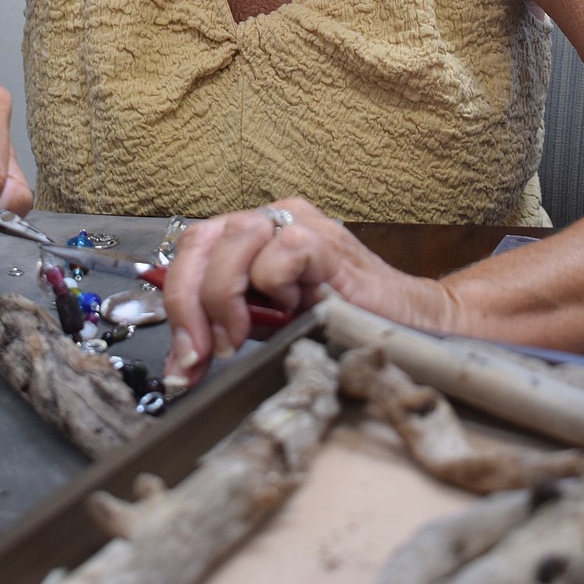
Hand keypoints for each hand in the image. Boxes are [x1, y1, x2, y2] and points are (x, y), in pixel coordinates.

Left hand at [162, 198, 437, 387]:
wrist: (407, 326)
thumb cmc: (340, 324)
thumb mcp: (268, 324)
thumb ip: (224, 327)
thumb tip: (180, 366)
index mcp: (250, 233)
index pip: (192, 250)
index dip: (176, 302)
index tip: (182, 362)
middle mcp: (270, 218)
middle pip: (202, 241)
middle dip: (188, 304)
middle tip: (200, 356)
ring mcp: (299, 221)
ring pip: (233, 243)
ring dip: (225, 300)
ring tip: (243, 338)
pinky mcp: (325, 239)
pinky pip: (279, 254)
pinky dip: (276, 288)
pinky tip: (298, 308)